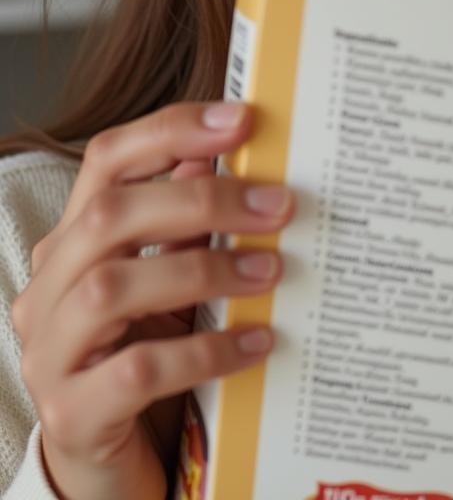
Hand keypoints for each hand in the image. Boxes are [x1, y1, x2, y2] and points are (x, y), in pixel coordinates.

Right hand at [11, 101, 294, 499]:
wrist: (112, 458)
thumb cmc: (148, 350)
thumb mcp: (171, 279)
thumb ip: (187, 223)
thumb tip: (226, 156)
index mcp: (75, 243)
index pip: (108, 160)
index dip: (171, 131)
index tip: (241, 119)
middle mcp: (50, 290)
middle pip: (111, 215)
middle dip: (202, 200)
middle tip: (278, 205)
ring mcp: (51, 354)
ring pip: (113, 289)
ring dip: (204, 271)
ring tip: (271, 273)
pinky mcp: (73, 415)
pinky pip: (138, 371)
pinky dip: (205, 350)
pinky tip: (257, 342)